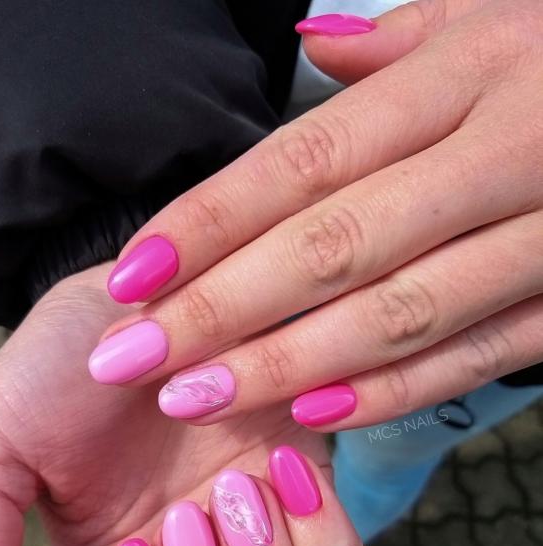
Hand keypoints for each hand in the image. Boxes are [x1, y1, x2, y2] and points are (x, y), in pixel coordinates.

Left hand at [90, 0, 542, 430]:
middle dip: (222, 311)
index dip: (209, 222)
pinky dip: (391, 392)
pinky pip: (475, 357)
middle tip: (134, 362)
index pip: (305, 161)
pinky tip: (312, 415)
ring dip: (287, 365)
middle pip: (334, 245)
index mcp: (466, 75)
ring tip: (198, 398)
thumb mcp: (490, 20)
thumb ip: (397, 40)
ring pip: (399, 314)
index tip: (131, 278)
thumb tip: (308, 45)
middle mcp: (504, 153)